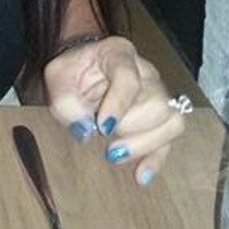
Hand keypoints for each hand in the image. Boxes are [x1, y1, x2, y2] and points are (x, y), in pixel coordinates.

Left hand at [43, 35, 187, 185]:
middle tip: (104, 137)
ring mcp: (159, 93)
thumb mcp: (56, 78)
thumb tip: (85, 131)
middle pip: (158, 103)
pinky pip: (170, 138)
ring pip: (172, 120)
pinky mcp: (160, 116)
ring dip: (144, 144)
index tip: (102, 127)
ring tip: (115, 153)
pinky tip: (140, 175)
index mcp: (118, 53)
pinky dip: (156, 159)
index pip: (129, 77)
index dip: (119, 104)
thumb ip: (65, 102)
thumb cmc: (71, 72)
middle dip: (131, 127)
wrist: (83, 69)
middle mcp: (146, 71)